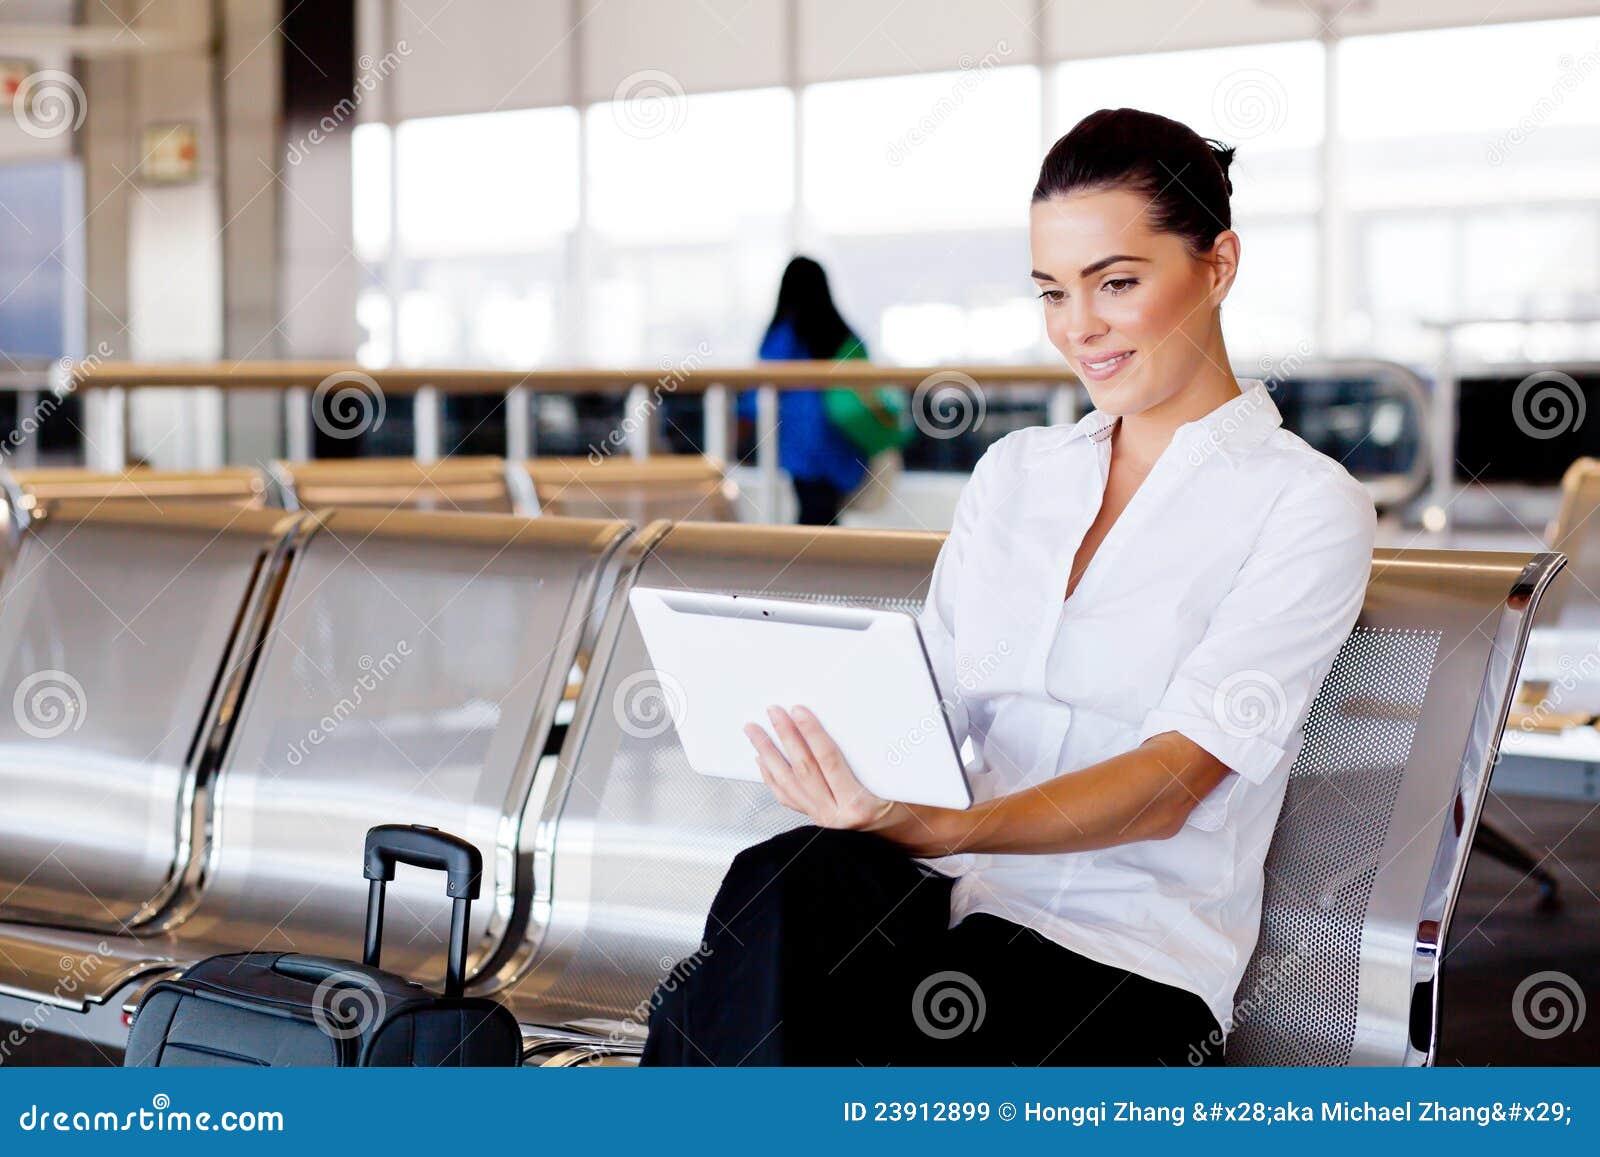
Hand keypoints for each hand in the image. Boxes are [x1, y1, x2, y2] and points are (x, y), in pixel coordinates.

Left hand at [743, 705, 904, 832]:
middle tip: (774, 712)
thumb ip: (876, 757)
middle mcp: (836, 815)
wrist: (909, 834)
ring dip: (768, 753)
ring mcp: (823, 819)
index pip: (828, 761)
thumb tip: (852, 721)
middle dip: (785, 737)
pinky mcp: (816, 820)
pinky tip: (762, 759)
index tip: (799, 712)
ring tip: (755, 731)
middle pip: (802, 769)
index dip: (812, 733)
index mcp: (859, 805)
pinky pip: (786, 797)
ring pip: (787, 783)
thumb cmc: (907, 805)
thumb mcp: (900, 780)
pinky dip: (771, 776)